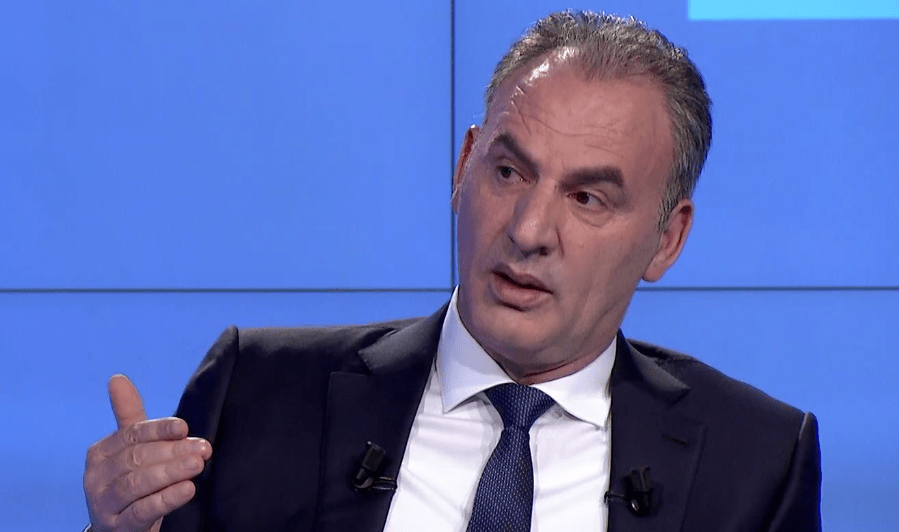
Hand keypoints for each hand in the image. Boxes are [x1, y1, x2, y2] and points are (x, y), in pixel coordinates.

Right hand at [84, 375, 211, 531]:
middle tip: (203, 449)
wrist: (120, 527)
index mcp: (101, 452)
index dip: (159, 430)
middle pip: (137, 459)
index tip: (185, 427)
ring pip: (138, 484)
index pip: (132, 435)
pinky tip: (188, 490)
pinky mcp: (117, 527)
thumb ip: (130, 417)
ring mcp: (104, 504)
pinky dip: (166, 499)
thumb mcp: (131, 449)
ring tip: (197, 465)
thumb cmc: (131, 481)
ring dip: (171, 473)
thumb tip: (117, 378)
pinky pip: (143, 510)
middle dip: (173, 452)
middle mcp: (97, 477)